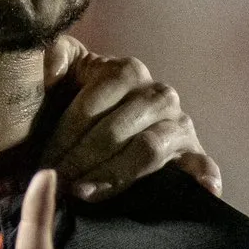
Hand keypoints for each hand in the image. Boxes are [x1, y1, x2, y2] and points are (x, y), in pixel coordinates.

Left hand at [41, 37, 222, 201]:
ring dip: (114, 175)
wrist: (108, 127)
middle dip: (81, 159)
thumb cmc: (79, 101)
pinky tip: (204, 191)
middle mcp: (158, 94)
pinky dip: (204, 176)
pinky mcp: (193, 152)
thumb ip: (56, 56)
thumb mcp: (66, 73)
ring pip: (148, 149)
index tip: (44, 161)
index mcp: (127, 71)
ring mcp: (178, 123)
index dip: (64, 134)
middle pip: (117, 130)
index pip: (93, 105)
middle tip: (57, 182)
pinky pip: (202, 164)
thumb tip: (52, 72)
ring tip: (84, 192)